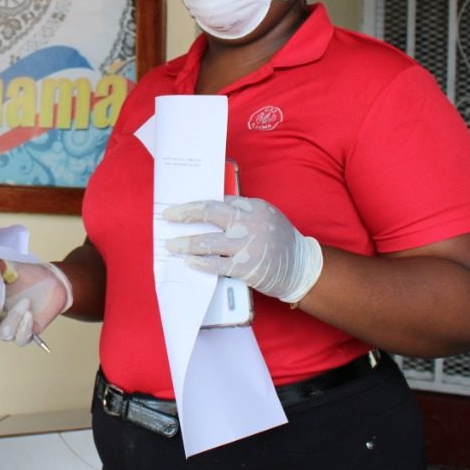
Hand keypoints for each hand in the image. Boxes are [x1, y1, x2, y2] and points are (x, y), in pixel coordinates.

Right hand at [0, 259, 71, 345]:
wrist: (52, 282)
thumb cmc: (26, 275)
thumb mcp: (10, 268)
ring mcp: (7, 327)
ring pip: (2, 334)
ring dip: (12, 318)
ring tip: (25, 302)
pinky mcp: (24, 333)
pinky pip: (20, 339)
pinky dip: (24, 328)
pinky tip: (29, 314)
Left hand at [163, 196, 322, 304]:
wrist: (301, 267)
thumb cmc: (278, 240)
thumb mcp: (264, 217)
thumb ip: (241, 213)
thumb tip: (208, 213)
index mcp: (253, 207)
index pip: (218, 201)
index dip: (195, 204)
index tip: (179, 207)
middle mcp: (248, 222)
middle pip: (209, 213)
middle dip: (185, 214)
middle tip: (168, 216)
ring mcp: (246, 245)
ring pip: (207, 242)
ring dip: (185, 243)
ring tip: (171, 245)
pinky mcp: (244, 267)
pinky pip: (215, 264)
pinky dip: (199, 262)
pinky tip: (188, 261)